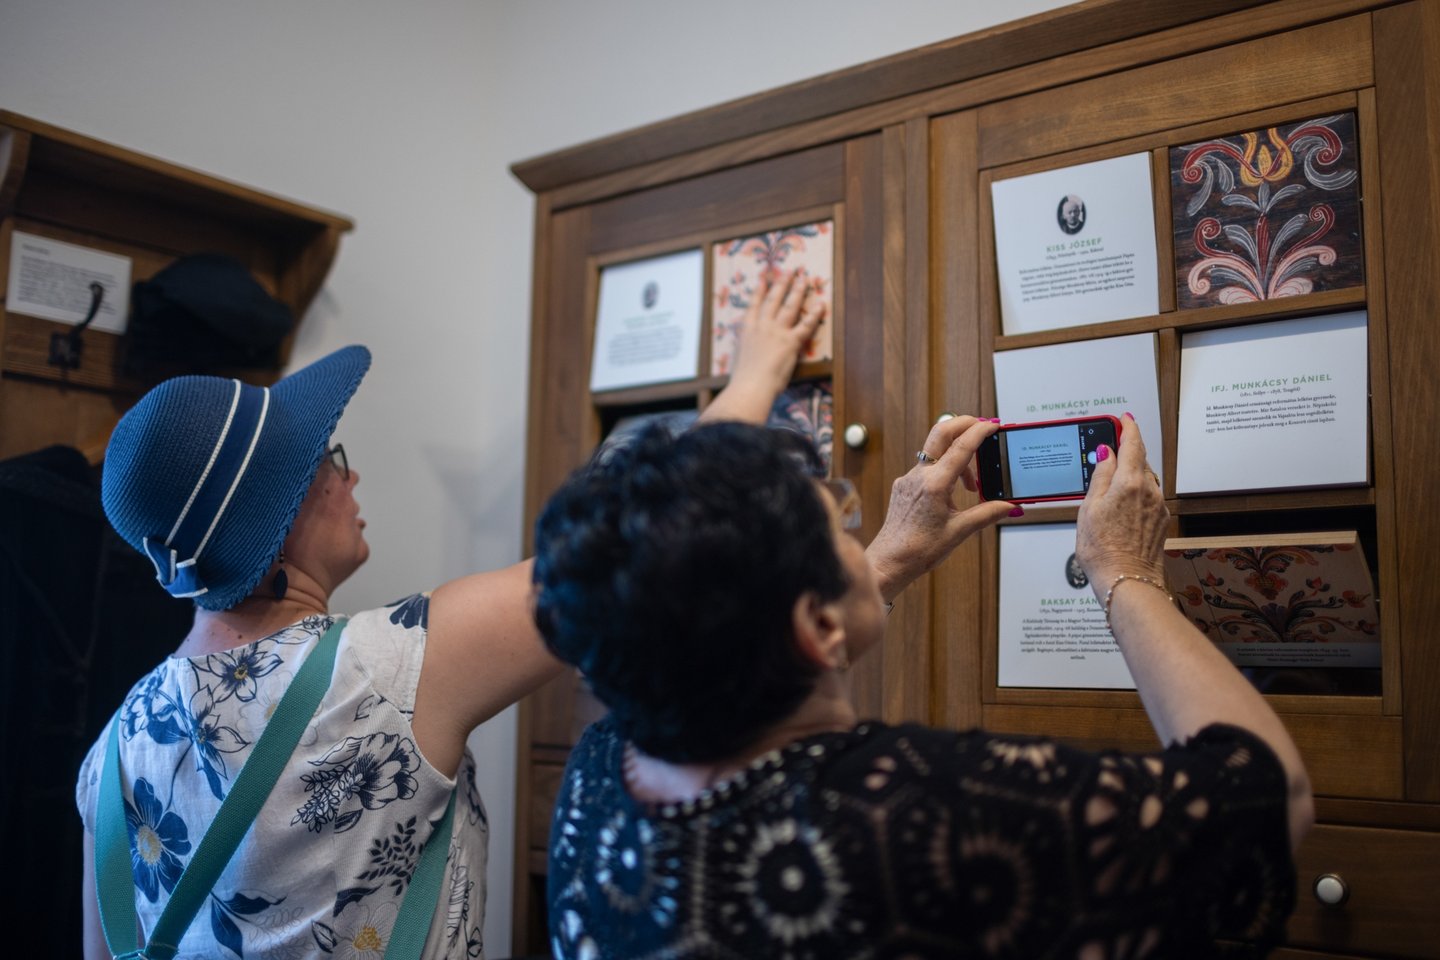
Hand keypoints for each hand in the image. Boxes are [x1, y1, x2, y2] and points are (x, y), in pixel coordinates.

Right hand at [700, 270, 826, 425]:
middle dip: (782, 283)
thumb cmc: (743, 378)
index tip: (763, 278)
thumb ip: (744, 345)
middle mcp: (762, 326)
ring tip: (803, 279)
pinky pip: (806, 324)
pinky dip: (815, 313)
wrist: (750, 386)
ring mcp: (777, 332)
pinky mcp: (791, 342)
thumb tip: (746, 344)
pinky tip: (821, 303)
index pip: (754, 305)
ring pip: (789, 306)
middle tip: (789, 271)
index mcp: (747, 329)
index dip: (759, 290)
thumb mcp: (739, 356)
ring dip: (797, 291)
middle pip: (773, 300)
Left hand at [866, 415, 1015, 600]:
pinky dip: (944, 470)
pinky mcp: (903, 485)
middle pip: (941, 433)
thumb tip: (1010, 506)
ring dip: (958, 457)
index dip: (980, 431)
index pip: (961, 447)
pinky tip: (952, 492)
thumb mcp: (959, 531)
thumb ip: (987, 514)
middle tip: (983, 427)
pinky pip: (927, 467)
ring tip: (972, 485)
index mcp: (934, 485)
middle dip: (964, 424)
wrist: (889, 561)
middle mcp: (918, 476)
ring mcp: (908, 479)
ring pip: (936, 452)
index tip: (993, 424)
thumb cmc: (919, 550)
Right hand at [1075, 414, 1169, 598]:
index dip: (1128, 428)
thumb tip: (1106, 454)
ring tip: (1113, 479)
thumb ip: (1100, 476)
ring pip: (1145, 478)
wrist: (1126, 580)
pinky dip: (1137, 491)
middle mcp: (1149, 491)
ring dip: (1132, 473)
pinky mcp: (1160, 520)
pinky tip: (1123, 503)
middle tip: (1113, 446)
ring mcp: (1158, 506)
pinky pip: (1149, 496)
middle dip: (1128, 451)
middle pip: (1140, 460)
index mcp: (1130, 482)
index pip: (1133, 444)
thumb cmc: (1103, 549)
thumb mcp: (1090, 507)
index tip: (1124, 419)